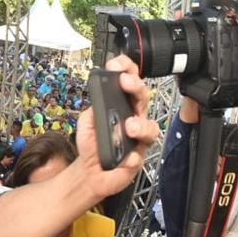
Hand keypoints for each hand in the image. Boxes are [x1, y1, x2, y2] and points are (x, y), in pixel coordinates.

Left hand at [74, 56, 159, 201]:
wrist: (92, 172)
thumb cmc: (93, 145)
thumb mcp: (86, 124)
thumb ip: (91, 112)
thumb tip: (99, 104)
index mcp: (121, 106)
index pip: (128, 82)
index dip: (126, 70)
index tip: (118, 64)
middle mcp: (133, 118)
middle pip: (142, 97)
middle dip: (135, 86)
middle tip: (126, 82)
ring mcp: (139, 138)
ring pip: (150, 126)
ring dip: (140, 124)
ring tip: (129, 126)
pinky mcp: (138, 157)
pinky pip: (140, 154)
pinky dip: (131, 156)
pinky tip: (126, 157)